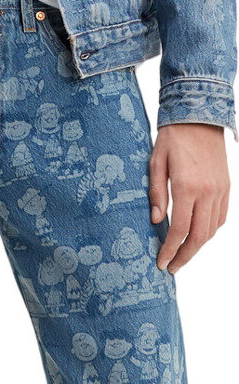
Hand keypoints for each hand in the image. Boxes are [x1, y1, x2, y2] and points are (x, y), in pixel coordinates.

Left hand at [149, 124, 229, 274]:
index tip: (161, 263)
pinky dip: (209, 231)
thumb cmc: (173, 138)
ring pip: (211, 230)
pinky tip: (197, 235)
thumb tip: (156, 221)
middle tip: (172, 268)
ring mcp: (220, 190)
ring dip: (197, 246)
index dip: (170, 250)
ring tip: (182, 254)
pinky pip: (220, 217)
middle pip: (198, 236)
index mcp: (187, 186)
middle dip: (184, 256)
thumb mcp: (156, 163)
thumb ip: (156, 193)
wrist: (200, 115)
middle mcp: (207, 191)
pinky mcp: (226, 186)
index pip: (179, 230)